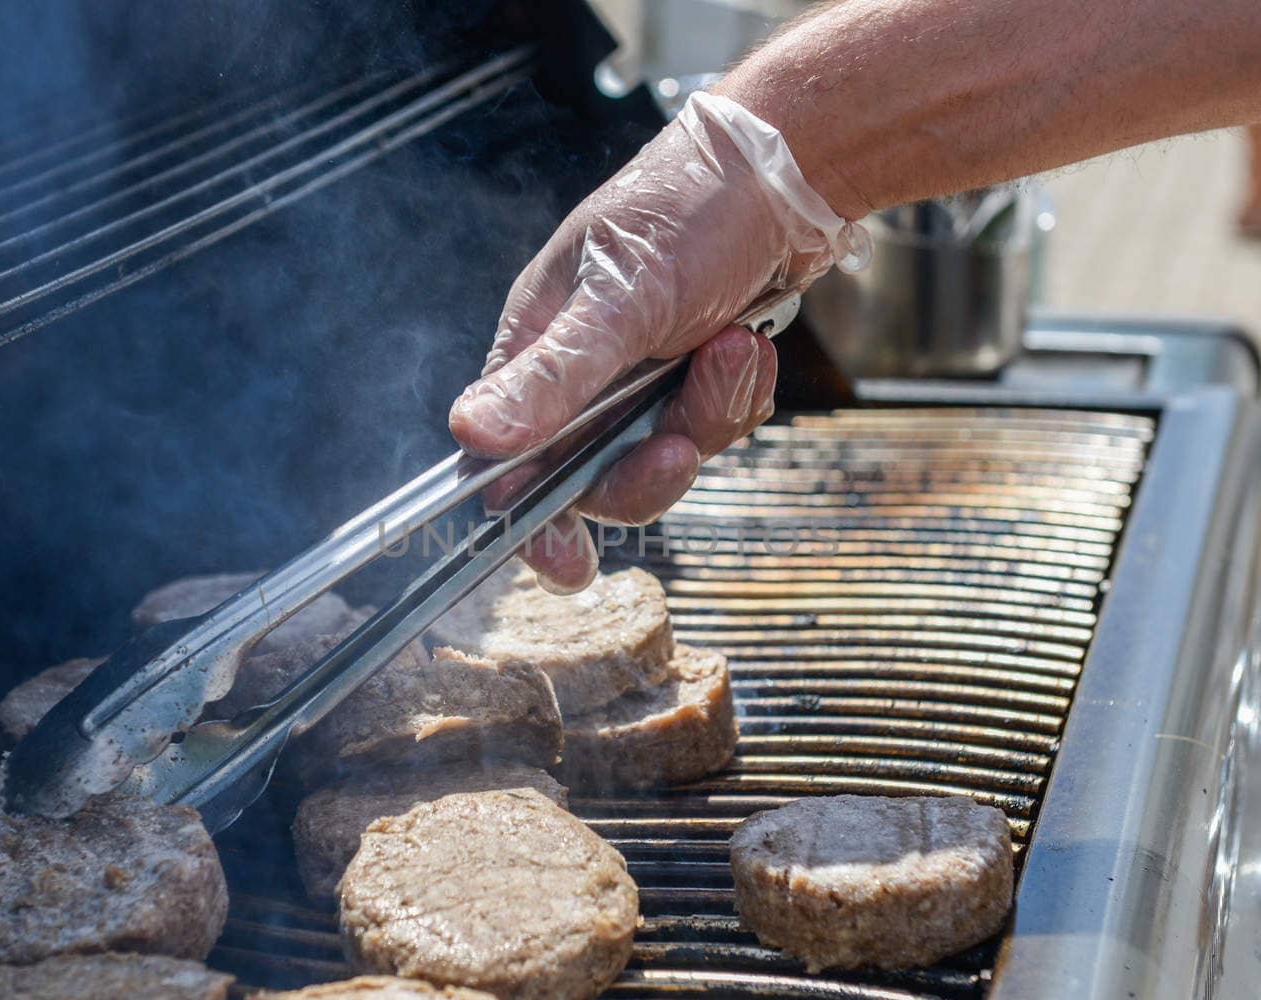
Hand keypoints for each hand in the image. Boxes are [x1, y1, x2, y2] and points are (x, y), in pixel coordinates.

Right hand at [449, 92, 868, 591]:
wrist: (787, 176)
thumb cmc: (689, 211)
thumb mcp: (619, 298)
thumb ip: (552, 376)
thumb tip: (473, 436)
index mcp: (536, 349)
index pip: (506, 462)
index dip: (532, 520)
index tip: (568, 563)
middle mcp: (579, 375)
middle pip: (594, 479)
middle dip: (648, 465)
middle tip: (681, 440)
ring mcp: (638, 381)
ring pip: (661, 457)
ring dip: (705, 417)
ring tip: (732, 351)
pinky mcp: (690, 380)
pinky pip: (709, 430)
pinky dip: (735, 398)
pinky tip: (747, 347)